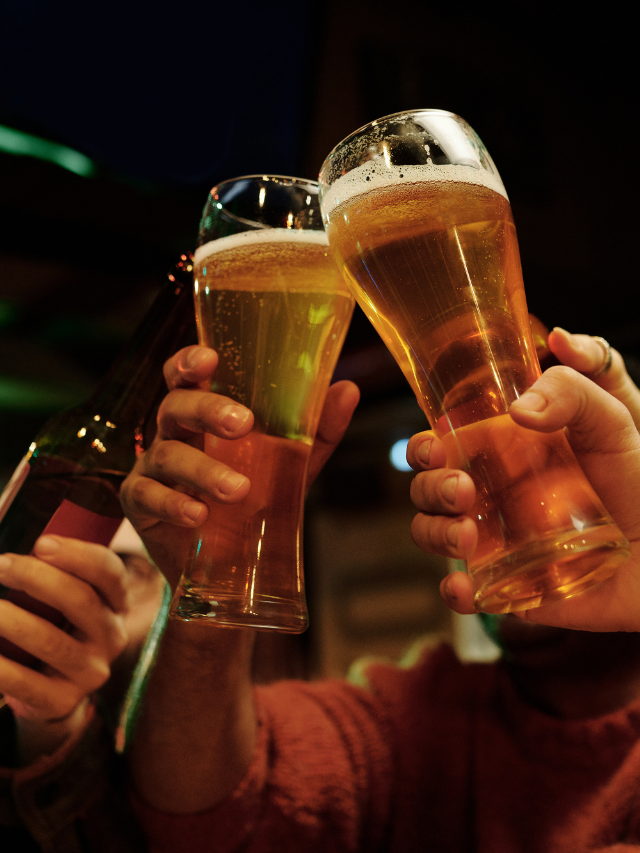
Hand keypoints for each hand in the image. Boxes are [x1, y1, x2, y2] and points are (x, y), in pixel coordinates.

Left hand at [0, 536, 127, 763]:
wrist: (52, 692)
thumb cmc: (53, 627)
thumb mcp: (66, 600)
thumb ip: (55, 573)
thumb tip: (10, 556)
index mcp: (116, 603)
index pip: (110, 572)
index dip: (78, 555)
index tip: (40, 542)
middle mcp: (112, 636)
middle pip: (81, 600)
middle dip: (37, 578)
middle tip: (0, 565)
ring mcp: (91, 671)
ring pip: (51, 640)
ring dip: (11, 619)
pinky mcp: (63, 700)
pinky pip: (26, 682)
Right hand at [120, 345, 358, 588]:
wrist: (232, 567)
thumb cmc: (256, 502)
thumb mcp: (292, 467)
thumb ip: (316, 431)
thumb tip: (348, 389)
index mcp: (204, 417)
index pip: (186, 377)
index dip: (189, 362)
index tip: (210, 359)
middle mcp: (174, 434)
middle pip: (175, 406)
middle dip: (206, 410)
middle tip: (243, 424)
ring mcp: (153, 467)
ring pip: (166, 454)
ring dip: (202, 470)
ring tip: (239, 490)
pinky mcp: (139, 504)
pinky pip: (146, 495)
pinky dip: (174, 504)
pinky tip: (199, 516)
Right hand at [408, 334, 639, 631]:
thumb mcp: (616, 416)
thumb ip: (575, 386)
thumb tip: (520, 406)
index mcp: (503, 451)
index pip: (442, 443)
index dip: (424, 446)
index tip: (435, 447)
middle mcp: (492, 494)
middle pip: (429, 488)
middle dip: (429, 488)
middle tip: (461, 489)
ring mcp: (499, 540)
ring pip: (435, 535)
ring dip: (436, 534)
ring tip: (468, 537)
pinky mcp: (512, 584)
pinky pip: (467, 592)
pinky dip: (454, 593)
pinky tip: (465, 588)